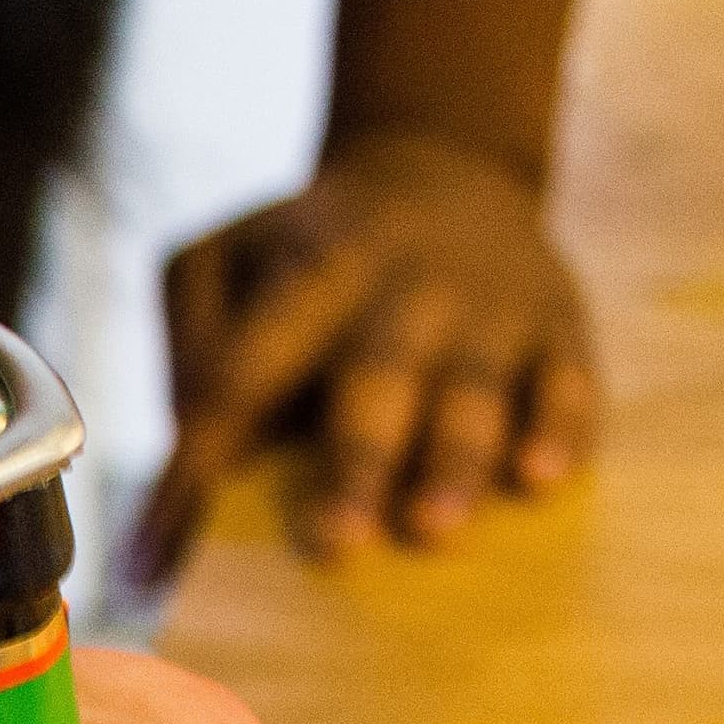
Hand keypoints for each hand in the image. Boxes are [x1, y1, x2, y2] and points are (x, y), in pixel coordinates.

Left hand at [134, 131, 596, 581]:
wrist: (442, 163)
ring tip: (433, 528)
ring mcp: (487, 306)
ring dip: (454, 461)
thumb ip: (192, 341)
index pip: (238, 377)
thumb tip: (186, 439)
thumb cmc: (304, 251)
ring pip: (474, 390)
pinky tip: (540, 476)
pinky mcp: (558, 322)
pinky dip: (560, 427)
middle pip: (376, 380)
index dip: (196, 468)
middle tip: (333, 543)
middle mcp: (403, 289)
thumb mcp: (222, 258)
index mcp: (308, 274)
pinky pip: (568, 379)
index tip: (155, 560)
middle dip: (356, 463)